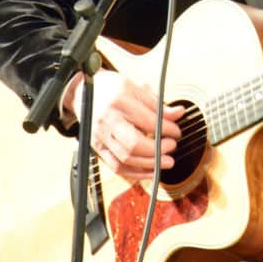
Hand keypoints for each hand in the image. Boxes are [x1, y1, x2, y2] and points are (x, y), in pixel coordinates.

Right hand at [67, 72, 183, 180]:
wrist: (84, 93)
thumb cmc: (112, 89)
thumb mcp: (136, 88)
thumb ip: (158, 103)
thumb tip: (179, 113)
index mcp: (119, 102)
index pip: (147, 121)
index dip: (166, 129)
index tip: (176, 132)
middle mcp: (108, 121)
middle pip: (134, 144)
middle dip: (158, 150)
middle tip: (172, 146)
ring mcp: (101, 137)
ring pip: (126, 159)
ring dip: (150, 164)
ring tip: (166, 161)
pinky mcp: (98, 148)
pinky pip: (117, 167)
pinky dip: (135, 173)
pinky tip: (150, 171)